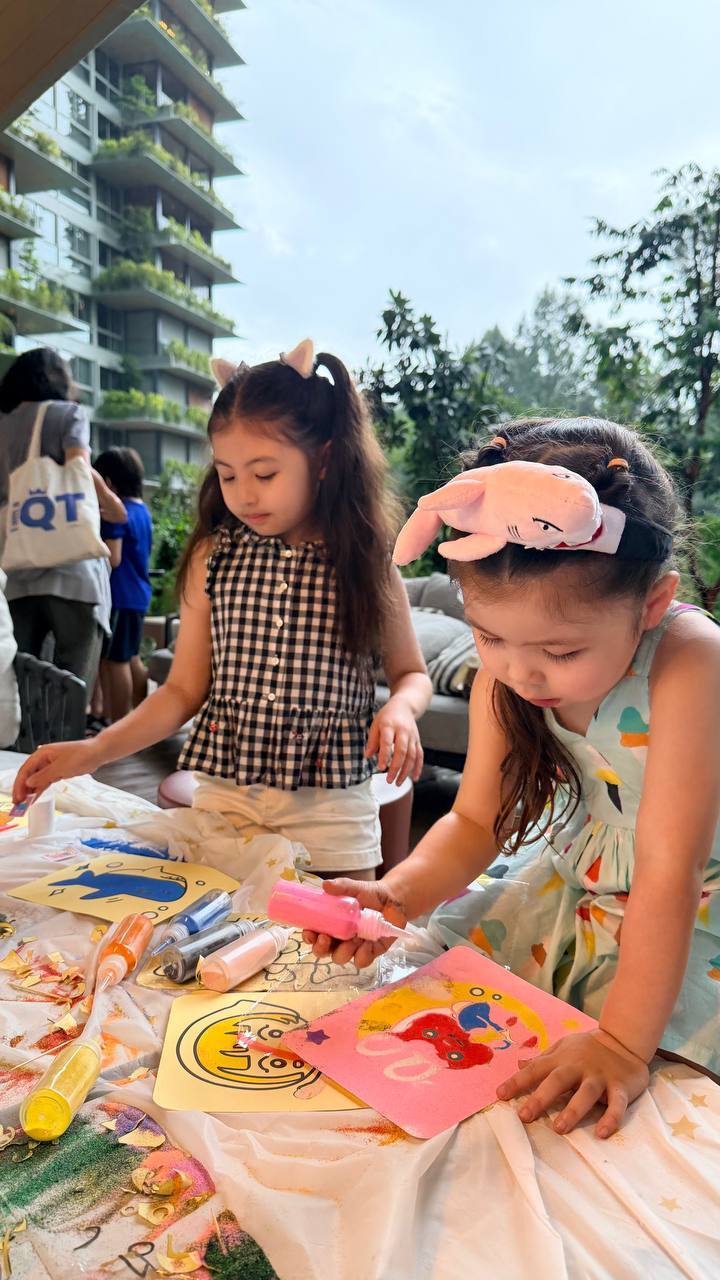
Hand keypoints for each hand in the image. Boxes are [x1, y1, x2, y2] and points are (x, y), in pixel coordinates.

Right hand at [12, 739, 102, 803]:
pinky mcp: (56, 771)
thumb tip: (29, 782)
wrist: (96, 753)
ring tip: (24, 804)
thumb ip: (44, 776)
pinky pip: (44, 782)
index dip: (20, 784)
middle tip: (18, 803)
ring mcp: (50, 765)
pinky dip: (39, 790)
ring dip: (30, 791)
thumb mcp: (60, 768)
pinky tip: (34, 798)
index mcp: (42, 754)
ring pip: (36, 780)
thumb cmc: (81, 755)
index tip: (18, 797)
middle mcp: (44, 758)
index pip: (25, 770)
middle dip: (22, 789)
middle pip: (28, 775)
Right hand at [304, 878, 407, 968]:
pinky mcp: (371, 952)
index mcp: (331, 924)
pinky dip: (362, 955)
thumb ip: (341, 886)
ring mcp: (355, 946)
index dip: (309, 937)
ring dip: (342, 951)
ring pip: (340, 958)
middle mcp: (340, 938)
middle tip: (324, 938)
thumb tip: (326, 885)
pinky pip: (361, 960)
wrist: (392, 898)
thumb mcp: (354, 887)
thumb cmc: (369, 894)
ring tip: (351, 939)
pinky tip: (367, 944)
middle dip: (320, 949)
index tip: (309, 933)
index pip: (314, 935)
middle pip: (324, 951)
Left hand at [366, 696, 422, 784]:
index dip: (384, 755)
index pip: (387, 742)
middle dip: (396, 767)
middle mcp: (403, 731)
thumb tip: (368, 756)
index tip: (380, 767)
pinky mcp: (418, 741)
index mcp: (390, 726)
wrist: (404, 706)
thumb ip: (372, 740)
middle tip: (389, 780)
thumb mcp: (376, 724)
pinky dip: (418, 768)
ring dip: (406, 771)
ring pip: (412, 755)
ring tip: (398, 782)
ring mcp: (412, 737)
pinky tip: (414, 778)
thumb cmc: (387, 716)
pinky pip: (420, 756)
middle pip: (402, 751)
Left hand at [496, 1028, 649, 1138]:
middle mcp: (579, 1067)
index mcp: (562, 1058)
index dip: (517, 1081)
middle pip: (557, 1081)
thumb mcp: (563, 1048)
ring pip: (585, 1093)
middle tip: (524, 1116)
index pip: (536, 1069)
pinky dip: (611, 1118)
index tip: (499, 1095)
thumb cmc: (588, 1049)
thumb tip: (519, 1064)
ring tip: (559, 1128)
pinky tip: (602, 1133)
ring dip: (572, 1110)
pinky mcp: (621, 1087)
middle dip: (540, 1098)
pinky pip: (617, 1104)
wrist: (624, 1041)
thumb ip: (542, 1059)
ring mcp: (600, 1077)